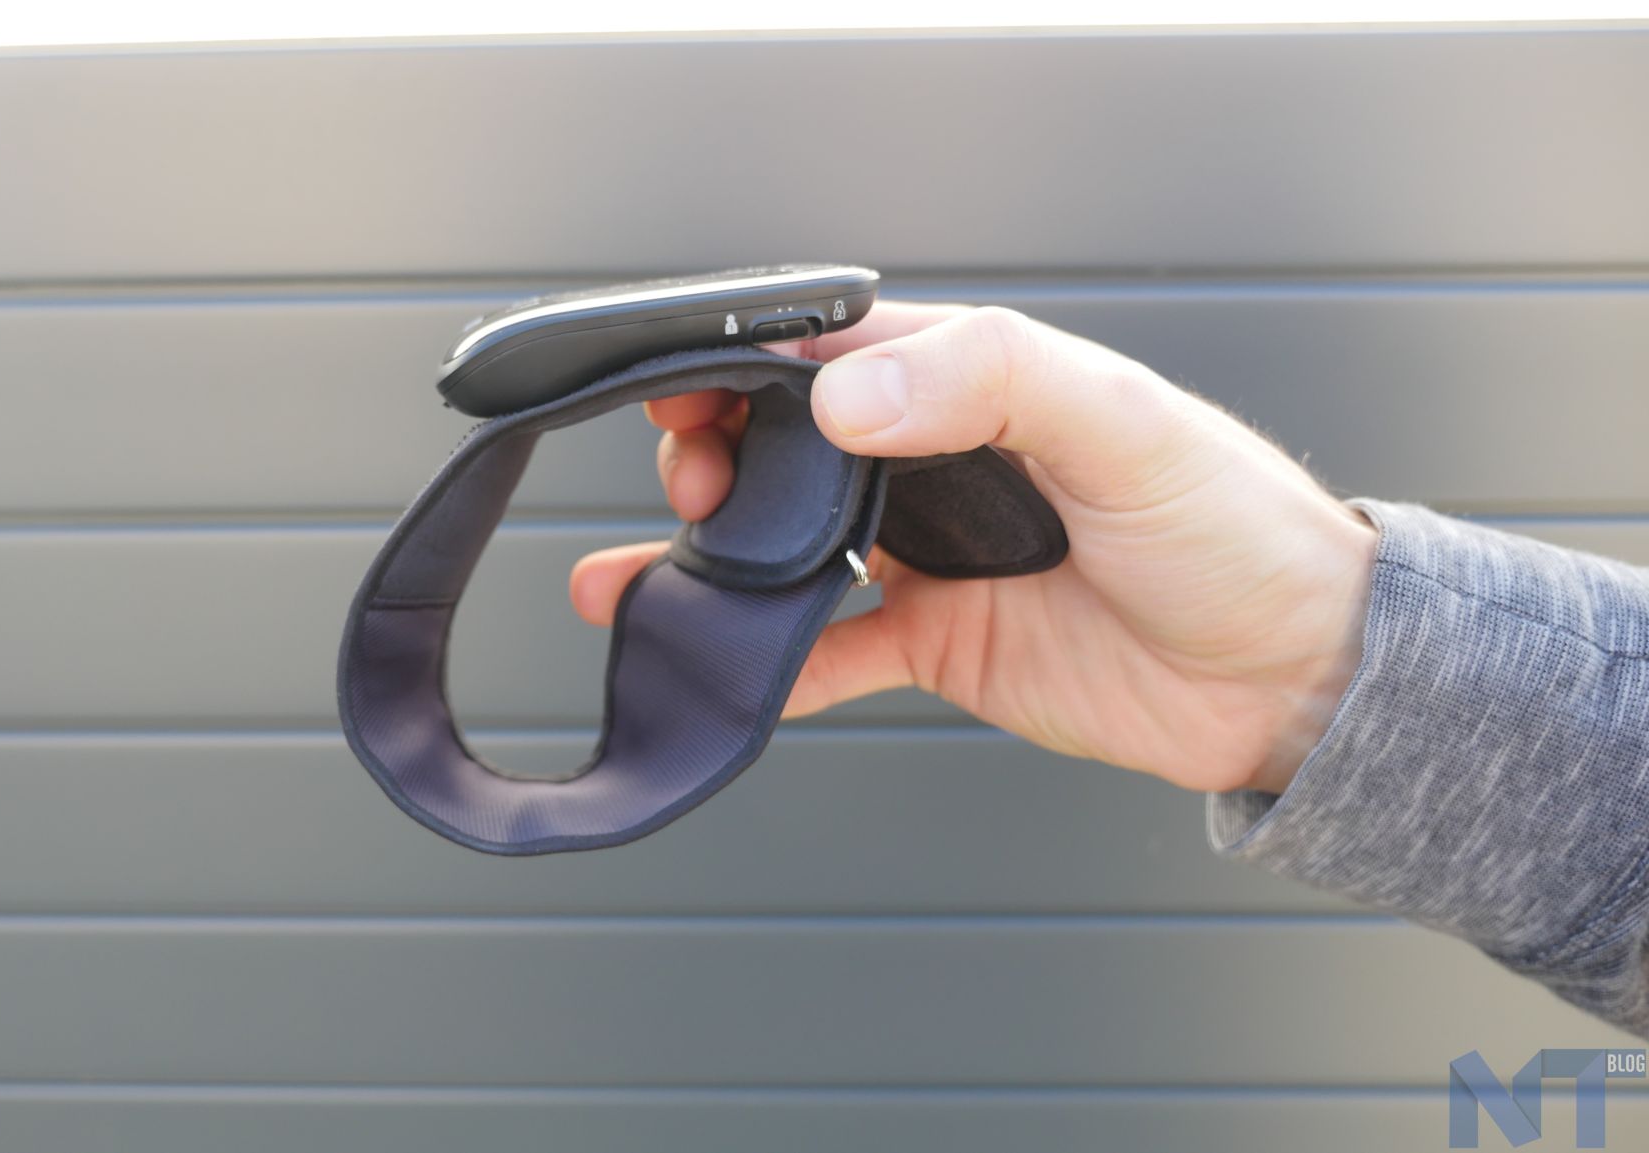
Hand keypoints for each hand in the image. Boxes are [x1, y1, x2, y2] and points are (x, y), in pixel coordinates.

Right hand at [569, 303, 1377, 794]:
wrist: (1296, 680)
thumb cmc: (1238, 531)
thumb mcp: (1124, 426)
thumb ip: (990, 384)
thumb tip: (842, 397)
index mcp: (980, 385)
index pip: (835, 356)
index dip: (747, 367)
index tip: (683, 390)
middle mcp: (942, 466)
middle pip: (789, 448)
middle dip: (715, 459)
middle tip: (688, 484)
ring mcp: (933, 557)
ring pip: (788, 547)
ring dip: (710, 560)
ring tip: (638, 582)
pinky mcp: (939, 644)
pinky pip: (829, 653)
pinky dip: (767, 663)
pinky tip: (712, 670)